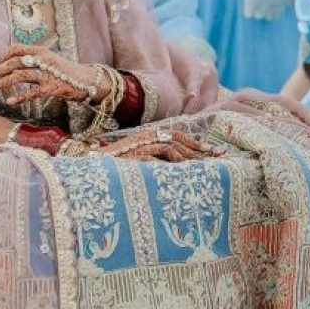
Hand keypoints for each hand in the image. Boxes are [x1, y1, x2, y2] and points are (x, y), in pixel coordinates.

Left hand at [0, 44, 101, 104]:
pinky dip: (20, 97)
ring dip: (2, 82)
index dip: (1, 57)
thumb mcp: (47, 60)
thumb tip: (9, 65)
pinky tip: (9, 101)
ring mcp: (48, 73)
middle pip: (14, 62)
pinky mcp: (53, 87)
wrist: (88, 81)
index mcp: (40, 51)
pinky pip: (33, 92)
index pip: (15, 48)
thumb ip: (31, 60)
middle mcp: (43, 59)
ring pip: (20, 75)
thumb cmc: (64, 72)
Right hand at [97, 125, 217, 161]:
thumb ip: (155, 158)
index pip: (176, 136)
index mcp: (146, 137)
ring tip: (208, 169)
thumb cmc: (111, 168)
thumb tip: (177, 166)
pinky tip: (186, 172)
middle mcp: (144, 138)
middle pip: (178, 141)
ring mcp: (139, 146)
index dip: (196, 143)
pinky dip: (174, 163)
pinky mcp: (134, 157)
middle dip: (200, 151)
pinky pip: (159, 157)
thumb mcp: (137, 160)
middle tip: (221, 159)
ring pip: (172, 148)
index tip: (215, 152)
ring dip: (190, 158)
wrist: (88, 171)